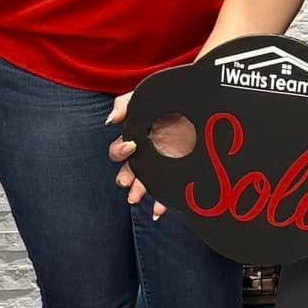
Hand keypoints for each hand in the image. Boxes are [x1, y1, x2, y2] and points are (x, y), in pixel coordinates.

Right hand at [105, 93, 166, 220]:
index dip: (120, 152)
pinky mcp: (178, 172)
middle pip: (129, 171)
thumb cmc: (167, 98)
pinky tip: (158, 211)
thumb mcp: (145, 96)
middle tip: (127, 183)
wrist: (197, 98)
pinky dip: (161, 203)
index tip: (131, 147)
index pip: (120, 151)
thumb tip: (110, 121)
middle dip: (126, 178)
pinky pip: (167, 191)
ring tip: (136, 198)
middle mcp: (147, 154)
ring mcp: (162, 164)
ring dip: (139, 191)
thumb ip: (125, 103)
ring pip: (145, 183)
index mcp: (137, 138)